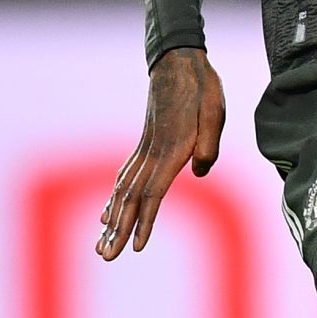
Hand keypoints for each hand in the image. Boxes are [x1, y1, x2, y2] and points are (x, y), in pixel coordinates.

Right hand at [98, 47, 226, 257]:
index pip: (154, 192)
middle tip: (106, 257)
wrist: (179, 60)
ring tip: (101, 246)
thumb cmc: (202, 87)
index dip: (145, 220)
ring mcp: (145, 149)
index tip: (137, 245)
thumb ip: (209, 141)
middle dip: (119, 230)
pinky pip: (125, 177)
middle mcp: (153, 152)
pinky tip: (106, 214)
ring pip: (124, 190)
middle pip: (131, 197)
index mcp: (172, 148)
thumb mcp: (215, 110)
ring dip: (113, 220)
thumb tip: (201, 170)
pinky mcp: (145, 145)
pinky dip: (114, 199)